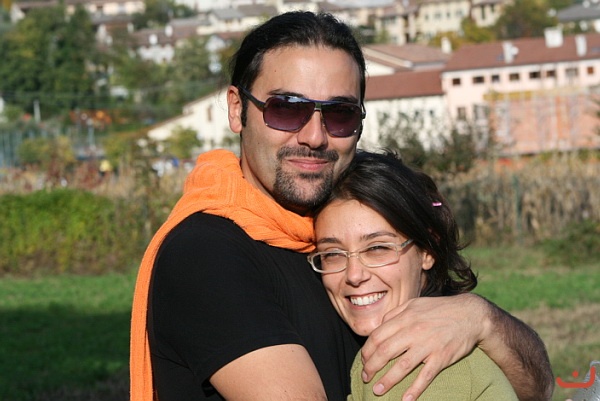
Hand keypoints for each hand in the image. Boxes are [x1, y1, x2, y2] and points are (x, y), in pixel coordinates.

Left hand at [360, 293, 485, 400]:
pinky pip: (425, 376)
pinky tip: (405, 400)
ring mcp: (428, 345)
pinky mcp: (442, 357)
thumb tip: (379, 326)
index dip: (367, 351)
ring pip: (402, 366)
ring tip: (377, 391)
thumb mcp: (414, 304)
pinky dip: (415, 389)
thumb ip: (395, 314)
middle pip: (384, 352)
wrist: (470, 314)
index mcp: (405, 318)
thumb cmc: (439, 309)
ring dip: (387, 381)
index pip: (377, 336)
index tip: (364, 360)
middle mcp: (413, 331)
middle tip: (366, 377)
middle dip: (371, 367)